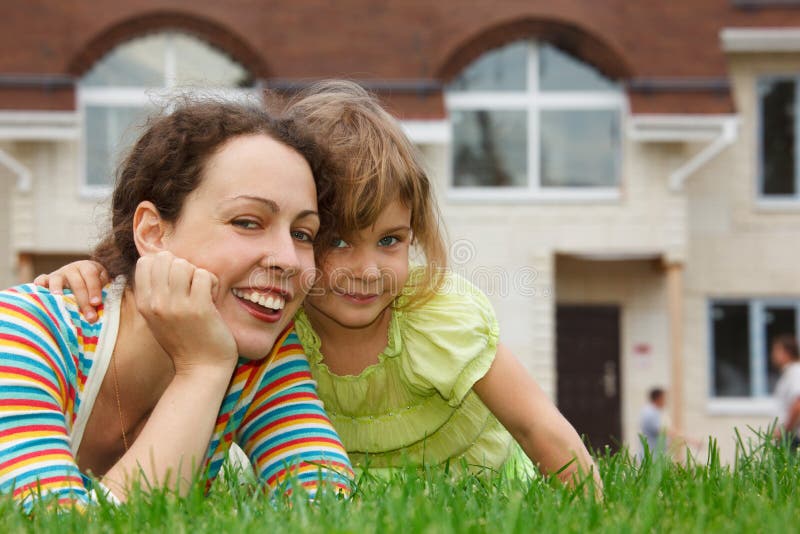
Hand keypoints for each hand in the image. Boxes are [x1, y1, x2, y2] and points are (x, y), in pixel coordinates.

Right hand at [33, 260, 108, 322]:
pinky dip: (39, 285)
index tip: (96, 303)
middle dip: (83, 301)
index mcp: (87, 267)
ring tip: (58, 298)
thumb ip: (103, 289)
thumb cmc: (93, 282)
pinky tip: (40, 294)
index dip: (94, 289)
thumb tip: (99, 305)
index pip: (91, 275)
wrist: (79, 273)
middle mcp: (71, 269)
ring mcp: (58, 274)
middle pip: (77, 283)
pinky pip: (40, 280)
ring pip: (57, 280)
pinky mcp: (46, 279)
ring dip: (57, 289)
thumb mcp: (102, 281)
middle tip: (89, 317)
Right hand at [134, 251, 237, 376]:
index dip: (166, 264)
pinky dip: (213, 283)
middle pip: (165, 258)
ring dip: (198, 274)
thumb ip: (157, 291)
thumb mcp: (159, 317)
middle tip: (192, 287)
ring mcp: (176, 306)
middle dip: (183, 267)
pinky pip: (204, 275)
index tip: (177, 282)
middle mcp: (155, 303)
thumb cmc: (185, 340)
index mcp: (143, 303)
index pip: (146, 262)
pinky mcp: (198, 308)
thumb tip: (164, 259)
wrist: (201, 369)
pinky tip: (212, 299)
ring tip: (202, 293)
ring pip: (184, 264)